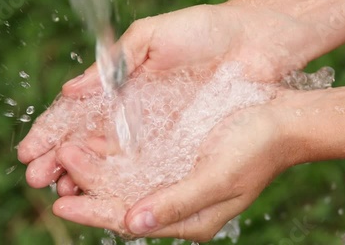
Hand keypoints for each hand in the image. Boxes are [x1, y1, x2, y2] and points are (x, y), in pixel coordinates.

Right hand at [17, 3, 310, 185]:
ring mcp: (159, 131)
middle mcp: (137, 113)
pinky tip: (106, 190)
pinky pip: (149, 165)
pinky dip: (126, 179)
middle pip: (91, 142)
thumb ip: (115, 63)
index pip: (80, 114)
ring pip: (115, 160)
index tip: (30, 151)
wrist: (252, 42)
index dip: (53, 132)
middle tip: (39, 178)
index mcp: (124, 85)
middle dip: (62, 160)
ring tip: (64, 188)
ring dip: (88, 176)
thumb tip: (72, 90)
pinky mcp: (183, 143)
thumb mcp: (152, 36)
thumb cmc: (203, 31)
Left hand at [51, 89, 312, 240]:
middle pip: (125, 200)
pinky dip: (119, 153)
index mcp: (191, 218)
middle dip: (90, 185)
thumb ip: (176, 203)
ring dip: (100, 168)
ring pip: (129, 180)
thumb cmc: (257, 149)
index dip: (94, 212)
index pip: (132, 221)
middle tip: (60, 163)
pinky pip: (142, 160)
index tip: (61, 202)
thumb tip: (132, 223)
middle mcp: (181, 203)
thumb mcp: (218, 178)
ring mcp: (181, 179)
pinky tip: (101, 141)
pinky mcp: (182, 157)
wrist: (284, 121)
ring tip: (71, 151)